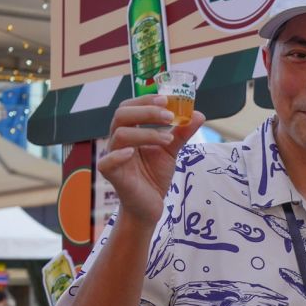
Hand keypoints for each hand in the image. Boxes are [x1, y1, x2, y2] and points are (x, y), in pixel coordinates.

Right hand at [96, 100, 205, 227]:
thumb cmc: (154, 176)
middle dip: (146, 112)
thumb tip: (198, 114)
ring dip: (146, 133)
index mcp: (130, 131)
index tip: (167, 99)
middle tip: (169, 116)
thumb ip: (181, 133)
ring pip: (120, 135)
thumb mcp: (170, 151)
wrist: (150, 206)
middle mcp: (118, 141)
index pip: (130, 107)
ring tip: (168, 139)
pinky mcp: (112, 175)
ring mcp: (113, 157)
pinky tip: (132, 153)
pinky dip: (119, 155)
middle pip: (122, 115)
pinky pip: (107, 162)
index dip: (146, 100)